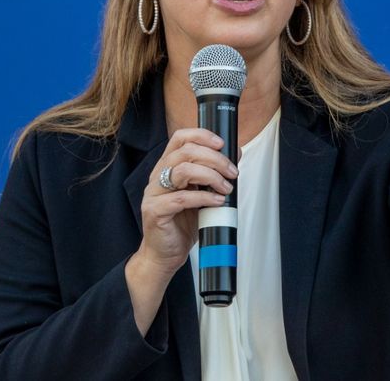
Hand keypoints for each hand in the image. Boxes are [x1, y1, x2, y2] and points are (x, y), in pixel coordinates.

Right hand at [134, 128, 237, 278]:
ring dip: (211, 176)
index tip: (221, 143)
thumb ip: (214, 174)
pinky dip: (204, 197)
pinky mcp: (155, 211)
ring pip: (182, 170)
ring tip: (226, 187)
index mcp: (167, 167)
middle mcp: (158, 176)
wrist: (165, 254)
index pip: (179, 138)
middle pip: (185, 152)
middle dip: (214, 159)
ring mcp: (154, 193)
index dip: (201, 135)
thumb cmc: (182, 224)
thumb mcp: (202, 194)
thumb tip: (236, 154)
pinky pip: (181, 198)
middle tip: (232, 172)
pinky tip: (217, 201)